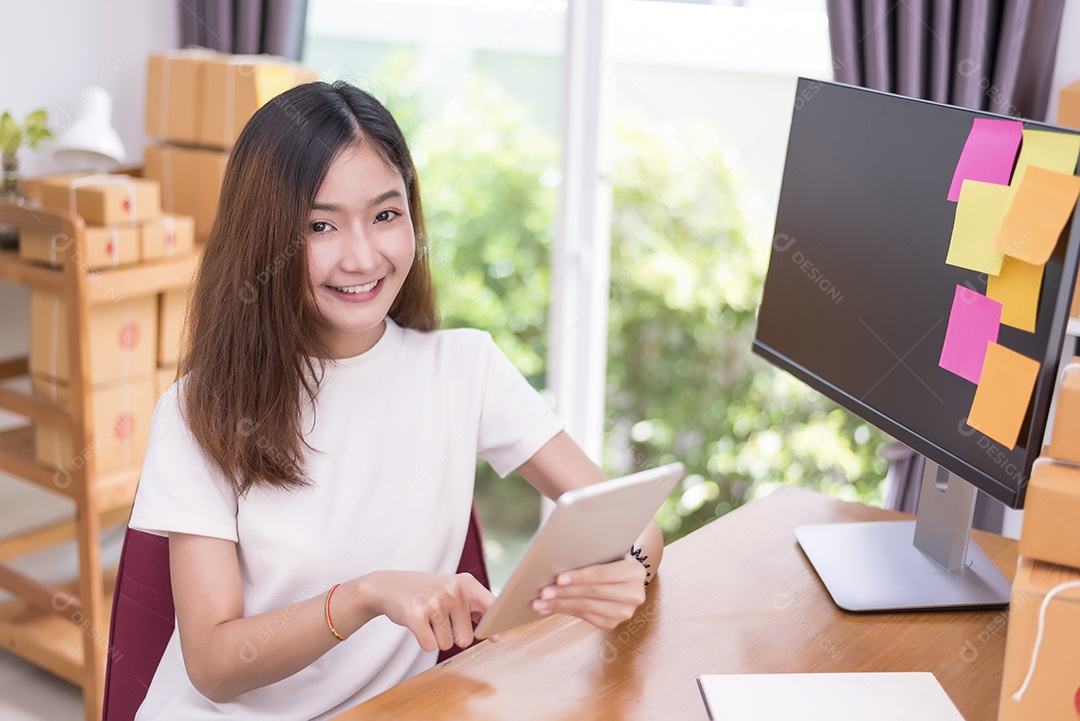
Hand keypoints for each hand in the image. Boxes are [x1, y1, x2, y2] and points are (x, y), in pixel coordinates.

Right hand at [364, 571, 494, 651]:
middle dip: (453, 635)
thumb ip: (478, 612)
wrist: (389, 585)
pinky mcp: (416, 615)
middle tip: (439, 617)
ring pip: (447, 644)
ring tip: (427, 617)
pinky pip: (430, 646)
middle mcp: (452, 591)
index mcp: (466, 583)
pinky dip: (424, 641)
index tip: (498, 636)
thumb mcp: (455, 593)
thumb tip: (496, 638)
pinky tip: (418, 624)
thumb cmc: (428, 592)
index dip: (496, 625)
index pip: (492, 608)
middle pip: (466, 639)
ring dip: (436, 637)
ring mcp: (434, 602)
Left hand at [530, 556, 646, 629]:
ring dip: (560, 605)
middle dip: (565, 592)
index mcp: (635, 572)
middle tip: (543, 592)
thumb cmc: (609, 558)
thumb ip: (592, 555)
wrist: (624, 578)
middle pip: (593, 592)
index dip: (579, 576)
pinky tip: (548, 608)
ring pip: (586, 607)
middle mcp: (634, 594)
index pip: (602, 574)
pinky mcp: (612, 623)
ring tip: (539, 602)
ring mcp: (624, 612)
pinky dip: (564, 611)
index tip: (558, 578)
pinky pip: (584, 617)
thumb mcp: (608, 553)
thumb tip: (556, 559)